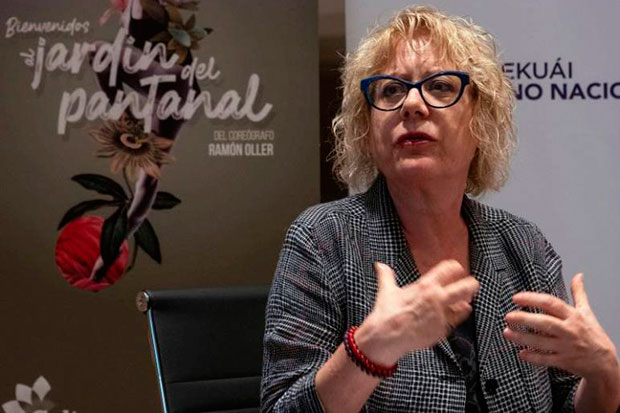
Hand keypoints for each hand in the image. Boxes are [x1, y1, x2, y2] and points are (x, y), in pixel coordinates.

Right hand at [355, 260, 478, 365]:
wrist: (386, 337)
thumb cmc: (387, 314)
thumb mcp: (387, 291)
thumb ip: (386, 276)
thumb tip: (380, 266)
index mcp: (426, 286)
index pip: (450, 269)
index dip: (455, 268)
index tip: (456, 269)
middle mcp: (437, 299)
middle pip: (466, 287)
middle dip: (471, 284)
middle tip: (471, 284)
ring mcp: (441, 315)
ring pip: (465, 305)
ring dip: (464, 302)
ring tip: (463, 301)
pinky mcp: (442, 330)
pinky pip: (456, 321)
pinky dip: (457, 317)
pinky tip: (455, 315)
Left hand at [503, 273, 619, 382]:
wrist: (605, 362)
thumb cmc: (593, 335)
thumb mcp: (587, 312)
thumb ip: (579, 294)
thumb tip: (578, 276)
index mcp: (573, 316)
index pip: (551, 303)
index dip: (533, 299)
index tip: (516, 298)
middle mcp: (569, 330)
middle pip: (545, 323)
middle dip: (524, 319)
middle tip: (508, 316)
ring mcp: (566, 347)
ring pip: (541, 342)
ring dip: (522, 338)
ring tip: (507, 332)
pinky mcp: (564, 361)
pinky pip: (546, 360)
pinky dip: (533, 357)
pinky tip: (521, 353)